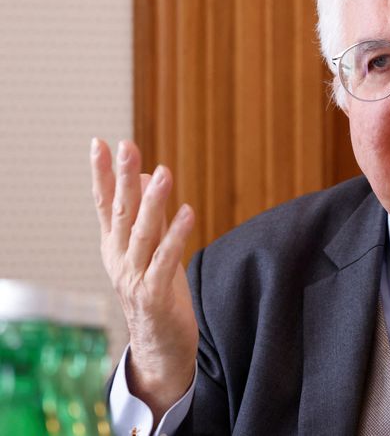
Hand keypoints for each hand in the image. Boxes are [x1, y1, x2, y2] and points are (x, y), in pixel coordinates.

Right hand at [91, 138, 197, 421]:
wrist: (160, 347)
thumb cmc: (157, 294)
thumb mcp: (149, 250)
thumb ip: (147, 216)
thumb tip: (147, 176)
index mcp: (115, 247)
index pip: (105, 204)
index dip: (102, 174)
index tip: (99, 143)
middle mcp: (119, 259)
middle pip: (121, 212)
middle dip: (123, 177)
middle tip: (126, 146)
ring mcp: (134, 278)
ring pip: (143, 233)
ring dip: (153, 202)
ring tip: (163, 173)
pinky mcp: (155, 295)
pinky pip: (166, 260)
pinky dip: (176, 235)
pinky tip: (188, 212)